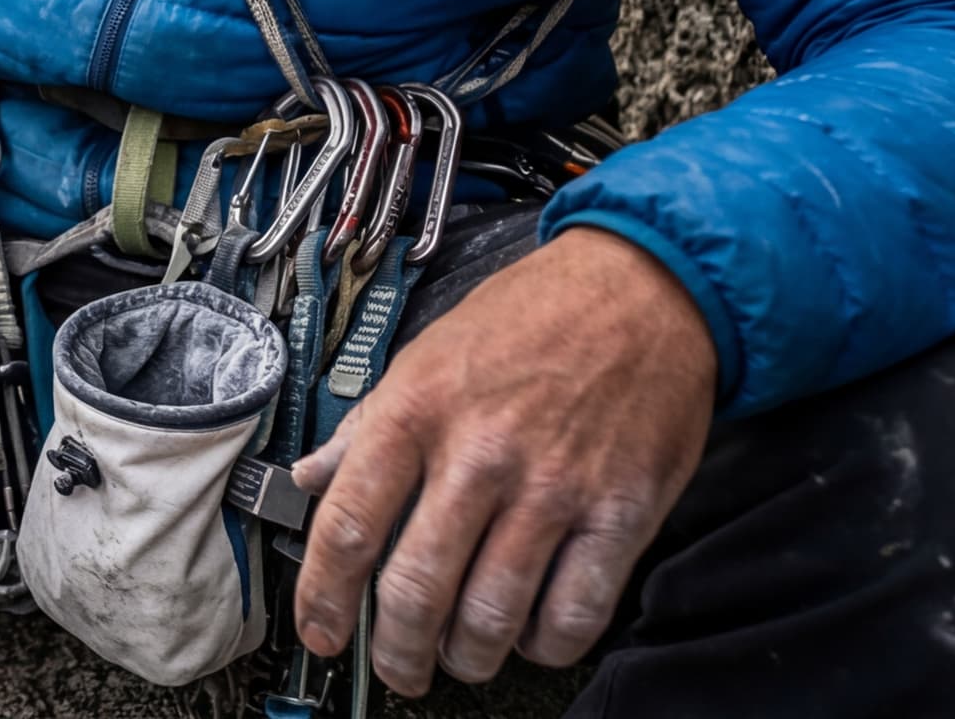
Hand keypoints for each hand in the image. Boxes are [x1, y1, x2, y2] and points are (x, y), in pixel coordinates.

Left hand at [291, 227, 715, 692]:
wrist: (643, 288)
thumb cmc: (531, 317)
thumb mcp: (427, 352)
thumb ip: (368, 424)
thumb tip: (311, 479)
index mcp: (417, 410)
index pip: (347, 526)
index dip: (323, 597)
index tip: (319, 631)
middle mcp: (480, 454)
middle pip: (416, 589)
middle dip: (396, 651)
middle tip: (395, 667)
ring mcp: (553, 489)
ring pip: (491, 616)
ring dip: (466, 657)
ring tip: (459, 656)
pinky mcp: (620, 513)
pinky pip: (573, 613)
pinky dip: (543, 644)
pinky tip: (530, 634)